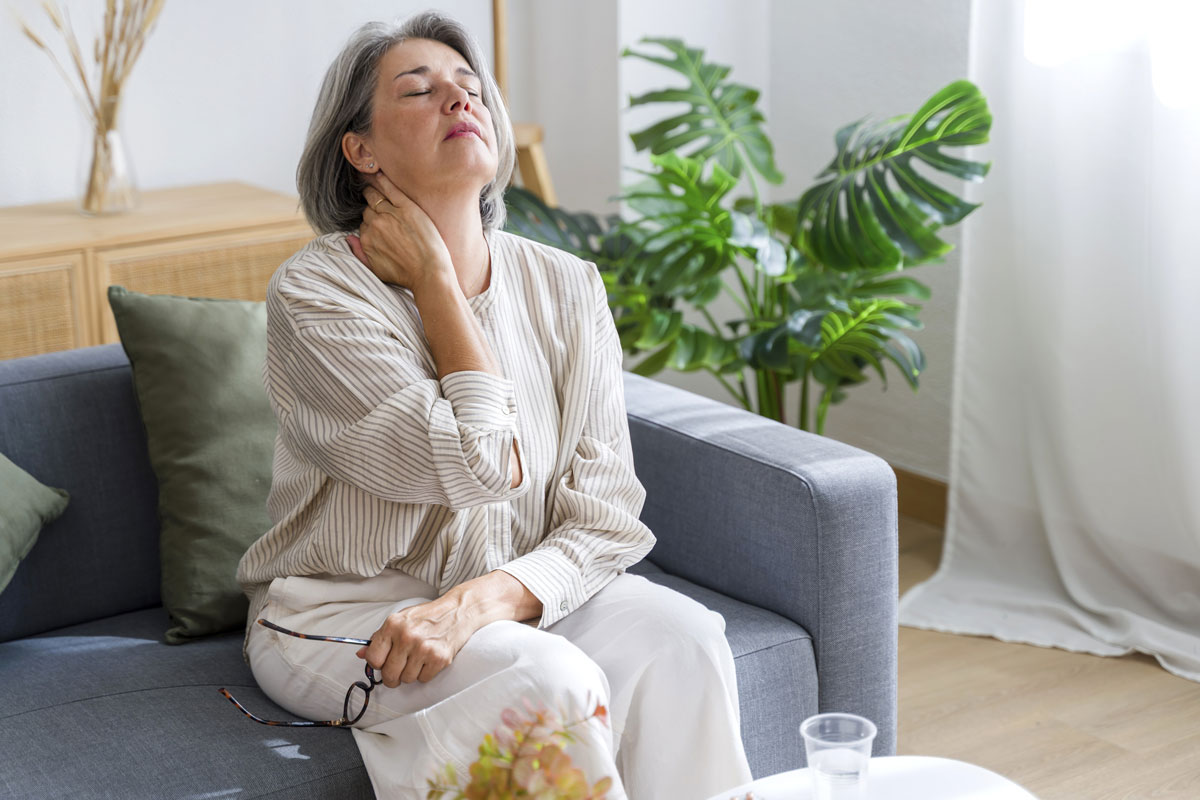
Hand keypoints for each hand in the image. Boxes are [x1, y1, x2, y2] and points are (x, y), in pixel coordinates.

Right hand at [347, 172, 454, 291]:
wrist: (429, 273)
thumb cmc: (405, 275)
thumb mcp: (375, 269)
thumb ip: (359, 253)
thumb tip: (349, 238)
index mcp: (367, 239)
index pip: (364, 222)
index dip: (371, 222)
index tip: (377, 222)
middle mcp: (375, 225)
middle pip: (369, 209)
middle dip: (373, 209)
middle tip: (377, 205)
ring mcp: (390, 215)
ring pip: (376, 198)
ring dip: (373, 192)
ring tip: (373, 186)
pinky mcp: (406, 208)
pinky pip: (390, 190)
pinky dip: (383, 181)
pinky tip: (379, 174)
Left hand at [356, 595, 471, 686]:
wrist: (458, 611)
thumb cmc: (428, 616)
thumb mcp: (401, 619)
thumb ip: (380, 637)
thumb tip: (362, 653)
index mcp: (393, 625)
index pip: (373, 658)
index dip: (376, 664)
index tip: (382, 663)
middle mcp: (406, 636)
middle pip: (389, 674)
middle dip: (392, 676)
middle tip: (398, 670)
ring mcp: (423, 648)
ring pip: (406, 679)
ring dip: (410, 674)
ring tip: (418, 660)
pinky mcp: (439, 658)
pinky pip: (423, 679)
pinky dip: (425, 673)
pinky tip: (429, 660)